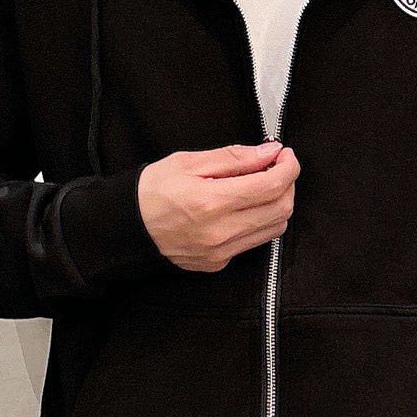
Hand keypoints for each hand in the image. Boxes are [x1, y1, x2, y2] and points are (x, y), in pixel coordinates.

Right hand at [137, 142, 298, 271]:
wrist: (128, 227)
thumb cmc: (153, 190)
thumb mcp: (189, 162)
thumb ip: (234, 157)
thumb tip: (270, 152)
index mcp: (212, 202)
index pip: (272, 185)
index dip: (288, 167)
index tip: (286, 154)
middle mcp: (220, 232)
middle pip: (281, 209)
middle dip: (288, 184)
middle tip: (276, 167)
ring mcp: (221, 252)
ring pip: (274, 228)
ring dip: (278, 204)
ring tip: (262, 185)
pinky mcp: (218, 263)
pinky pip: (254, 242)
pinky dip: (260, 221)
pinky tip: (244, 207)